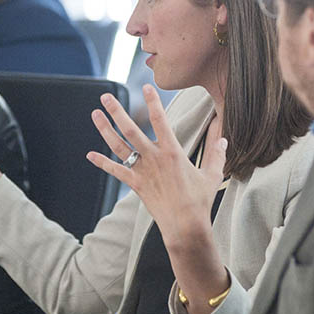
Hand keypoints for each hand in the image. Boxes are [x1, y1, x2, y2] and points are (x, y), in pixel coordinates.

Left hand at [87, 84, 225, 252]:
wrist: (184, 226)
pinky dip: (102, 163)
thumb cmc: (200, 200)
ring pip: (119, 147)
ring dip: (105, 129)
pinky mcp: (135, 185)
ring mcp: (142, 172)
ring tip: (95, 114)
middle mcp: (154, 159)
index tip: (145, 86)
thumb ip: (217, 152)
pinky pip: (116, 171)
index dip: (153, 102)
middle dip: (116, 111)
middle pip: (131, 130)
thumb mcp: (212, 174)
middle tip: (105, 96)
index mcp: (173, 152)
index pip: (161, 121)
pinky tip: (90, 155)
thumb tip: (224, 135)